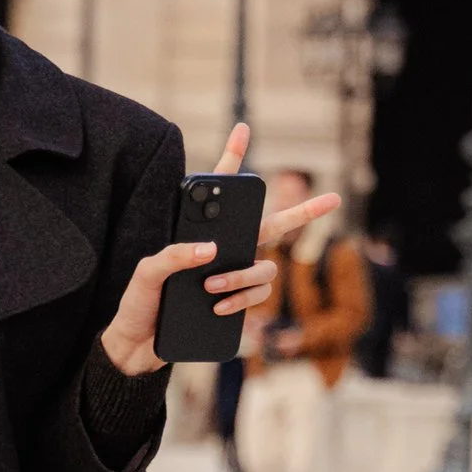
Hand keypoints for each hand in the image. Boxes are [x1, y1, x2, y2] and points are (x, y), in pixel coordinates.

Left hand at [98, 127, 344, 376]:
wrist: (137, 345)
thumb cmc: (140, 302)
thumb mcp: (148, 272)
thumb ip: (175, 255)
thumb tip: (213, 251)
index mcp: (200, 234)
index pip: (221, 192)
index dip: (232, 159)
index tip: (241, 126)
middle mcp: (224, 252)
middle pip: (271, 227)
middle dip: (304, 213)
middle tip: (334, 199)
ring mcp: (234, 278)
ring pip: (264, 268)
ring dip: (241, 275)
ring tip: (211, 286)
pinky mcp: (235, 305)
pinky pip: (256, 297)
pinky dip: (240, 300)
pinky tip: (217, 306)